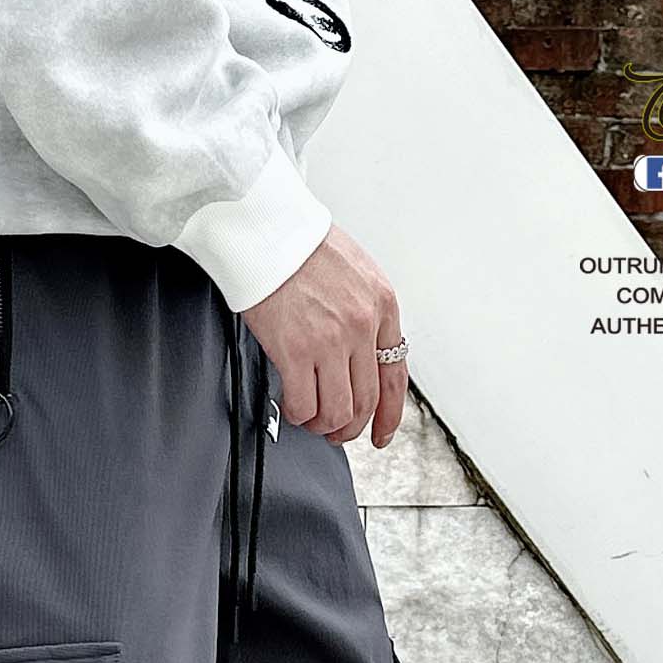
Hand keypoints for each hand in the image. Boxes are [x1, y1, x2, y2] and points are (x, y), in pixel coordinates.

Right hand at [240, 225, 404, 448]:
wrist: (267, 229)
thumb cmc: (301, 246)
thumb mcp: (355, 272)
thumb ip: (364, 313)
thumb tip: (359, 356)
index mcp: (382, 305)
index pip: (395, 376)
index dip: (389, 415)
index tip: (380, 433)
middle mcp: (362, 325)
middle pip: (366, 400)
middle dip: (351, 426)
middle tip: (336, 431)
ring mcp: (331, 340)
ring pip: (337, 411)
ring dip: (324, 425)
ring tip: (311, 420)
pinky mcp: (297, 351)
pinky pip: (304, 404)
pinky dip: (298, 413)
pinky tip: (292, 405)